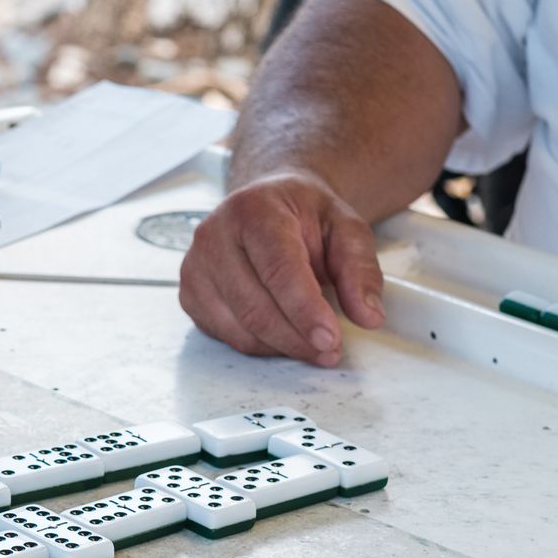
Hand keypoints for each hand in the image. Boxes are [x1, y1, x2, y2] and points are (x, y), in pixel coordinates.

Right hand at [180, 171, 386, 366]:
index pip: (278, 269)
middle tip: (330, 352)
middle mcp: (214, 236)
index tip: (330, 340)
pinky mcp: (189, 296)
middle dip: (297, 338)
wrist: (266, 206)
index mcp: (253, 209)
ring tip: (312, 344)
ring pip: (239, 329)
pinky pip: (226, 336)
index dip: (304, 310)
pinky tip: (283, 335)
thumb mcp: (345, 227)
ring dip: (281, 346)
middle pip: (255, 307)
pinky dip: (260, 345)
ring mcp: (195, 268)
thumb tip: (368, 316)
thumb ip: (359, 269)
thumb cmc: (302, 216)